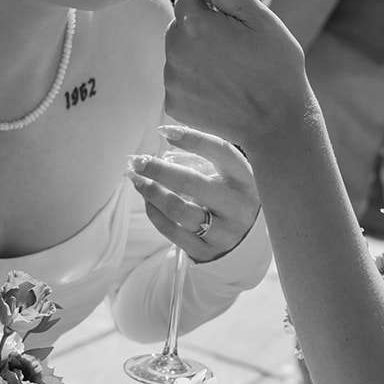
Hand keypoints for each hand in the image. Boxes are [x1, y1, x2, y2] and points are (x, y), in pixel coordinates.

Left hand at [127, 127, 260, 262]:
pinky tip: (147, 200)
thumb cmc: (231, 199)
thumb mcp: (232, 177)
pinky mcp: (206, 252)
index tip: (164, 131)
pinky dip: (154, 212)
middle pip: (192, 183)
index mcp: (246, 180)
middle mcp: (239, 207)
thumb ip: (207, 159)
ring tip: (137, 179)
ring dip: (151, 191)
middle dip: (159, 169)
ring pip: (179, 209)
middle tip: (137, 160)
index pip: (221, 152)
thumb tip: (166, 136)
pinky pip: (171, 230)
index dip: (192, 139)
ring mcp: (224, 232)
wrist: (245, 243)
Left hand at [164, 0, 309, 156]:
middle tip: (232, 50)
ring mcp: (172, 81)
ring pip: (177, 53)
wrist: (276, 122)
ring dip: (196, 56)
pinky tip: (219, 90)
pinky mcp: (173, 104)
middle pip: (178, 26)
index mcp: (195, 24)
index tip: (231, 26)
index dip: (211, 7)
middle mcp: (175, 51)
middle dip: (200, 30)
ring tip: (228, 72)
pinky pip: (179, 81)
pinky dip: (194, 82)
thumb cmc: (274, 67)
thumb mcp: (260, 17)